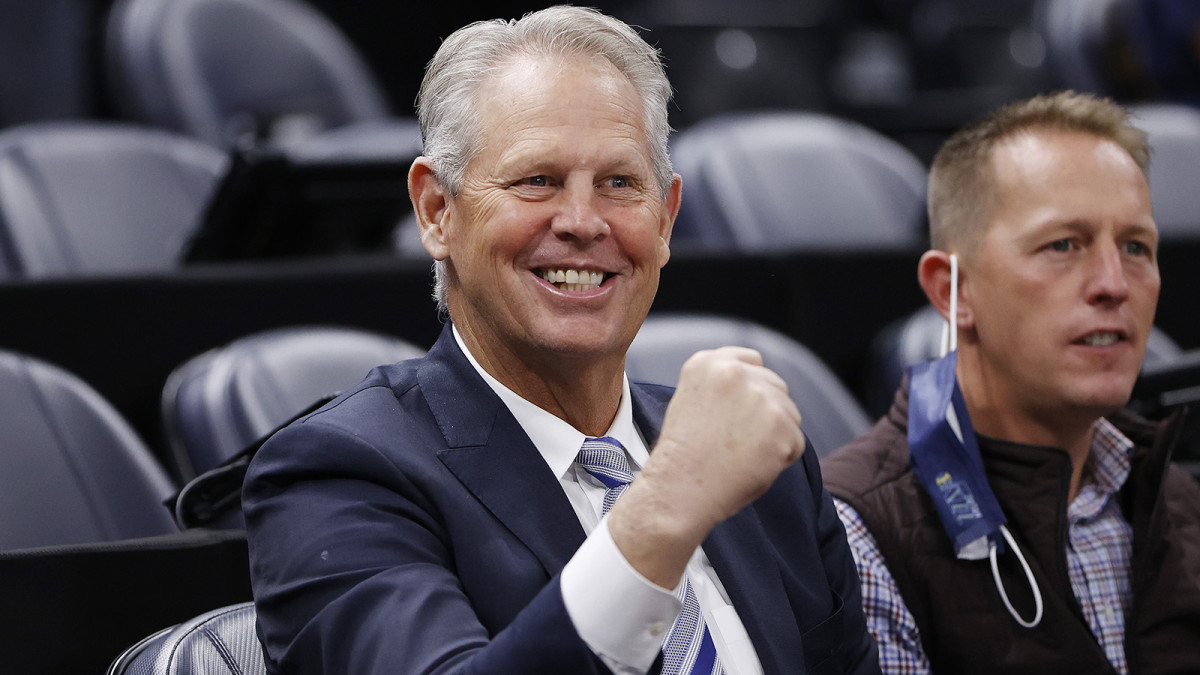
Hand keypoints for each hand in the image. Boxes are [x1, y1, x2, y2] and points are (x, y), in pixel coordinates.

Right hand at [609, 347, 804, 585]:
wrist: (679, 489)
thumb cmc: (683, 455)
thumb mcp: (691, 400)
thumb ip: (723, 384)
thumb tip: (760, 385)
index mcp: (707, 363)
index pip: (752, 360)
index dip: (751, 387)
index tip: (741, 411)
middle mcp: (735, 373)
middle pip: (775, 385)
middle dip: (766, 412)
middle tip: (738, 440)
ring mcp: (760, 397)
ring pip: (790, 413)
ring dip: (775, 434)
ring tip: (743, 454)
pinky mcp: (780, 426)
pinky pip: (795, 441)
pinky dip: (781, 457)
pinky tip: (753, 465)